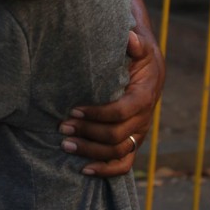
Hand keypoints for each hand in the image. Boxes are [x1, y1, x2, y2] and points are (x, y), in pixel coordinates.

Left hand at [61, 25, 164, 176]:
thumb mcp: (140, 45)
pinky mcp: (133, 142)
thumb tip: (130, 38)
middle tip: (61, 127)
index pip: (122, 111)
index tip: (73, 109)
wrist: (148, 67)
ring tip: (64, 144)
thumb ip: (135, 43)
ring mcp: (139, 133)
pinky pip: (124, 164)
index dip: (97, 113)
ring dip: (90, 151)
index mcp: (145, 95)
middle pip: (116, 135)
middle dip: (87, 133)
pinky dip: (106, 170)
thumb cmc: (137, 54)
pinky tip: (85, 170)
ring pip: (117, 152)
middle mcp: (144, 118)